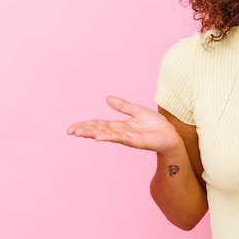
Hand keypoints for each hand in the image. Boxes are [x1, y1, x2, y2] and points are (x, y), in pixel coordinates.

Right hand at [67, 96, 182, 155]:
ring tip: (77, 133)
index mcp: (119, 125)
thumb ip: (123, 106)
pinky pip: (119, 138)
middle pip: (98, 130)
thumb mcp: (137, 110)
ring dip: (91, 133)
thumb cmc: (156, 125)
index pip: (98, 124)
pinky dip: (108, 137)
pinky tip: (98, 137)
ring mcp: (126, 137)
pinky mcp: (134, 140)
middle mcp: (120, 132)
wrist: (170, 134)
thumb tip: (107, 98)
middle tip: (69, 131)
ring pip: (105, 134)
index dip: (86, 125)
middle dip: (84, 130)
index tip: (72, 127)